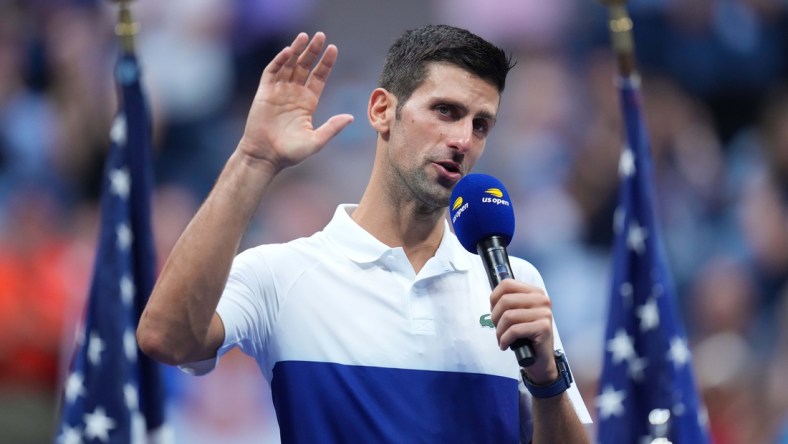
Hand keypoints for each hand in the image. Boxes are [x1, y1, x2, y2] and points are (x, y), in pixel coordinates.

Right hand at [239, 32, 353, 172]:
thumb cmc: (290, 153)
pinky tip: (288, 52)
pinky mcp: (265, 93)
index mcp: (308, 102)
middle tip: (321, 36)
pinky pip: (272, 72)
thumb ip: (332, 128)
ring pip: (289, 65)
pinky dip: (279, 61)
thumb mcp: (316, 141)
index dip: (326, 63)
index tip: (333, 48)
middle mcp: (294, 94)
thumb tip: (351, 117)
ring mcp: (279, 92)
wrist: (266, 156)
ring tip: (305, 36)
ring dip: (296, 50)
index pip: (319, 77)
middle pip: (305, 66)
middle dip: (313, 51)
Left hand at [490, 279, 557, 383]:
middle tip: (498, 329)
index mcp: (535, 292)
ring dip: (499, 331)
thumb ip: (508, 302)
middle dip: (495, 317)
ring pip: (508, 316)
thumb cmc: (526, 336)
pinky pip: (514, 330)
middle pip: (505, 300)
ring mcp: (544, 313)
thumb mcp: (517, 314)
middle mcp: (542, 300)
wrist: (540, 359)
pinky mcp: (543, 328)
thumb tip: (492, 299)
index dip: (494, 298)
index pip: (507, 284)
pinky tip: (505, 345)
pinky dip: (505, 339)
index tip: (494, 311)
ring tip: (501, 339)